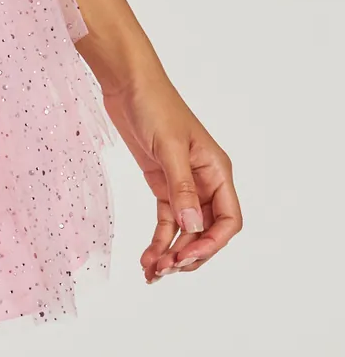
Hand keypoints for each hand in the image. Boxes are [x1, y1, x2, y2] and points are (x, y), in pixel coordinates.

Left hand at [100, 75, 241, 282]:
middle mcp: (204, 181)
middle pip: (206, 231)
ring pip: (184, 230)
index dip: (212, 243)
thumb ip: (181, 188)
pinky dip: (158, 240)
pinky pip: (165, 220)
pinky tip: (147, 259)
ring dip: (171, 253)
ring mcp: (183, 184)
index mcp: (217, 171)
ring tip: (152, 273)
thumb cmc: (155, 106)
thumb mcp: (170, 147)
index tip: (188, 258)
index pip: (228, 219)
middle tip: (165, 269)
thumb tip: (192, 228)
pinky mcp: (161, 184)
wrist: (127, 84)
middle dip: (189, 253)